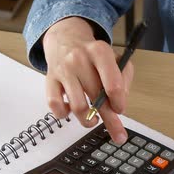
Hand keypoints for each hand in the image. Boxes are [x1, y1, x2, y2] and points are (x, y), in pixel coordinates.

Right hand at [42, 17, 133, 143]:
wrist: (66, 39)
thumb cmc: (93, 54)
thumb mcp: (115, 58)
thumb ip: (124, 78)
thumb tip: (120, 101)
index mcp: (99, 52)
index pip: (113, 84)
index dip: (119, 102)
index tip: (120, 109)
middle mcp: (79, 60)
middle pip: (96, 98)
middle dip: (109, 119)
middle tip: (118, 134)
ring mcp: (63, 70)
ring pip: (78, 107)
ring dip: (88, 120)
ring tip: (93, 119)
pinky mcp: (50, 80)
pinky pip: (55, 105)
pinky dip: (64, 114)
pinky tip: (71, 110)